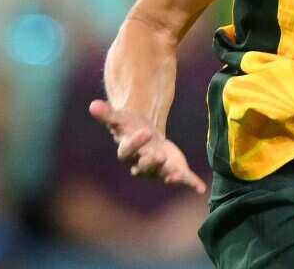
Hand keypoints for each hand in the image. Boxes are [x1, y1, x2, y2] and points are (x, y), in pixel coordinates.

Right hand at [89, 99, 206, 194]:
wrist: (146, 136)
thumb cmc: (130, 127)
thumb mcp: (121, 118)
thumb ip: (108, 114)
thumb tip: (93, 105)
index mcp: (127, 151)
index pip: (128, 150)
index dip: (136, 143)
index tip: (146, 131)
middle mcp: (140, 164)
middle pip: (144, 167)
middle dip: (152, 163)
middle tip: (160, 156)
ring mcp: (158, 169)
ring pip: (162, 175)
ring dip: (169, 175)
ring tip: (177, 174)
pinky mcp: (173, 170)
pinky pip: (182, 178)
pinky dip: (191, 183)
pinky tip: (200, 188)